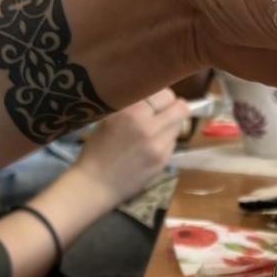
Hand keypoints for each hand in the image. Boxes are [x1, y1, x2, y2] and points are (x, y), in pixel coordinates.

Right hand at [69, 90, 192, 205]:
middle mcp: (149, 126)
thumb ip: (132, 105)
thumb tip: (154, 97)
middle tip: (165, 112)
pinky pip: (173, 143)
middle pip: (181, 108)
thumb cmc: (97, 149)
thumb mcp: (109, 118)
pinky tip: (150, 147)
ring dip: (170, 125)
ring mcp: (159, 145)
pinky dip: (165, 141)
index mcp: (132, 112)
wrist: (96, 183)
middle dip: (175, 108)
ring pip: (179, 126)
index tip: (157, 101)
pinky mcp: (164, 160)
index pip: (166, 94)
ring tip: (154, 131)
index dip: (163, 96)